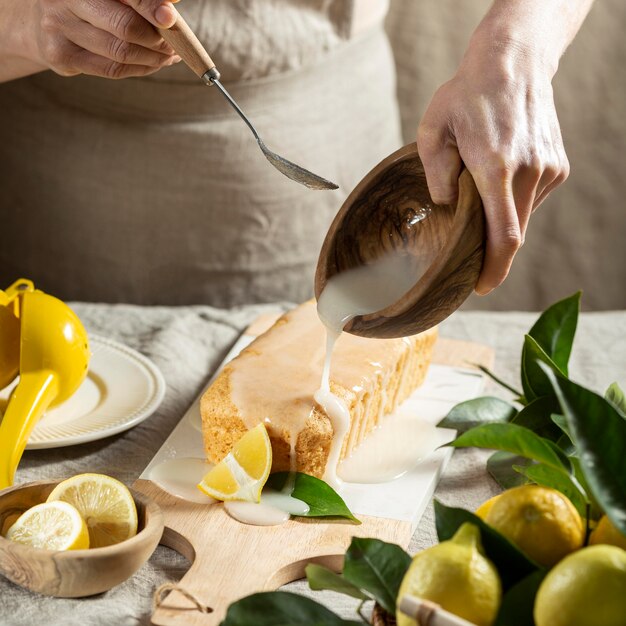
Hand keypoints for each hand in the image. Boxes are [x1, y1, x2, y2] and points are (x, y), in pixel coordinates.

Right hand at [27, 0, 180, 78]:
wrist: (40, 24)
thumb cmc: (87, 5)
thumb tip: (172, 2)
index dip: (149, 7)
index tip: (170, 19)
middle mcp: (64, 0)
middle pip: (124, 27)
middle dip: (157, 39)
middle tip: (175, 44)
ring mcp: (60, 29)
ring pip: (121, 53)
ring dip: (154, 58)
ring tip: (169, 56)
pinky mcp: (63, 57)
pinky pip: (113, 69)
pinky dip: (141, 68)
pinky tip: (154, 64)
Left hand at [417, 40, 568, 294]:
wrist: (512, 64)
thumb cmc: (465, 96)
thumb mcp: (433, 132)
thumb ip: (436, 178)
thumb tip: (447, 210)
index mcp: (495, 167)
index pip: (503, 235)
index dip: (494, 268)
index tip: (480, 288)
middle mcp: (528, 171)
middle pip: (514, 234)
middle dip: (492, 254)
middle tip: (470, 263)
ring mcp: (548, 169)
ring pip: (522, 217)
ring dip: (500, 220)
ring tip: (479, 198)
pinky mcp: (557, 166)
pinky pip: (531, 199)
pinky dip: (512, 202)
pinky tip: (498, 180)